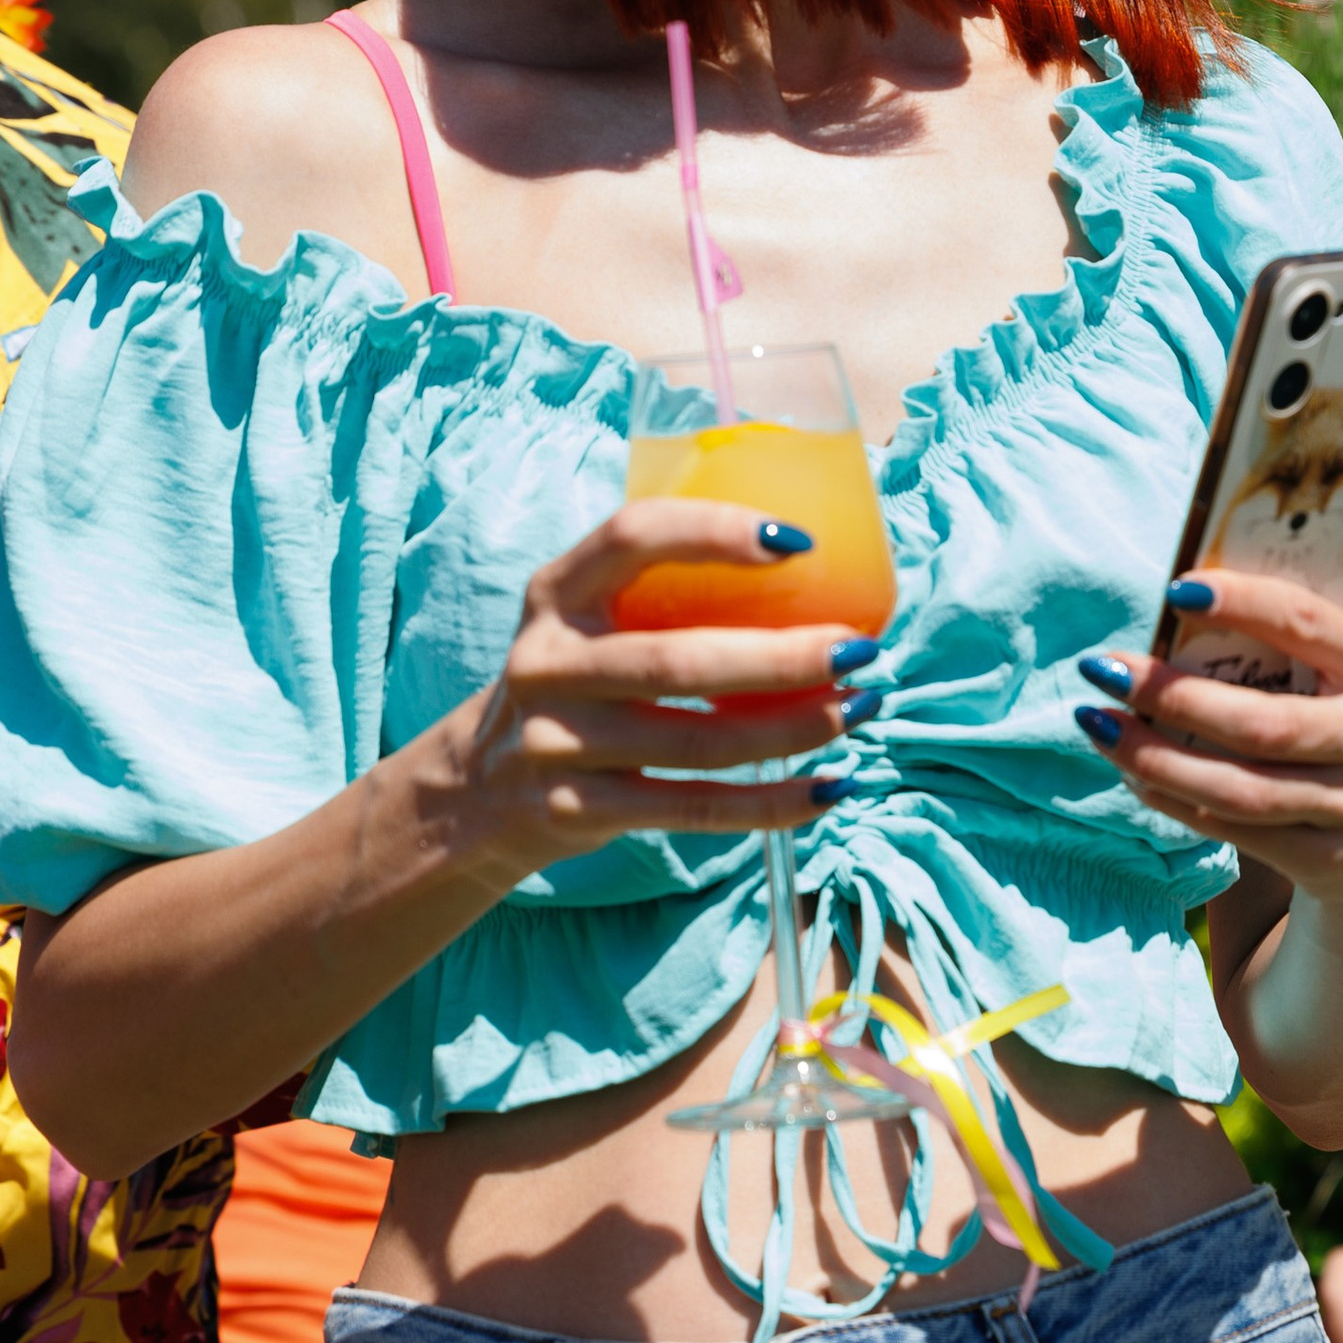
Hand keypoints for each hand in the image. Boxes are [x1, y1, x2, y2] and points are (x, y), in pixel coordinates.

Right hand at [437, 496, 881, 882]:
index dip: (714, 532)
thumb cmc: (579, 679)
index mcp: (557, 592)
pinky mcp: (576, 810)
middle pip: (677, 661)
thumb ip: (663, 594)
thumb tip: (823, 574)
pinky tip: (832, 788)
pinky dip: (771, 803)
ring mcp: (557, 743)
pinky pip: (691, 809)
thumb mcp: (589, 619)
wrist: (479, 786)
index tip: (798, 542)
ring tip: (863, 710)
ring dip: (794, 728)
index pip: (633, 537)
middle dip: (782, 657)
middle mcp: (548, 663)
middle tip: (860, 650)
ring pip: (694, 744)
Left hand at [1074, 476, 1342, 910]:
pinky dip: (1174, 802)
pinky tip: (1130, 771)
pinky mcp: (1327, 863)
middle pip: (1265, 723)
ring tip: (1093, 722)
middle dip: (1172, 696)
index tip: (1175, 584)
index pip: (1311, 625)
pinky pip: (1235, 832)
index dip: (1243, 603)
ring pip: (1241, 788)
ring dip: (1155, 757)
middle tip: (1101, 666)